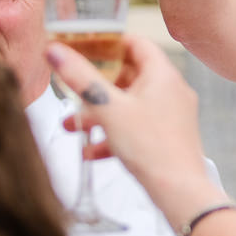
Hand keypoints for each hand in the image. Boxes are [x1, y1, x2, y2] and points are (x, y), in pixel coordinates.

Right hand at [46, 34, 225, 228]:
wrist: (180, 191)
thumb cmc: (150, 148)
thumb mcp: (108, 109)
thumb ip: (80, 78)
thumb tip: (55, 50)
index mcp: (163, 75)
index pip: (136, 44)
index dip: (108, 44)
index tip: (84, 49)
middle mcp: (172, 91)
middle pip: (129, 77)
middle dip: (97, 89)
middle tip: (74, 97)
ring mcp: (173, 115)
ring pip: (130, 105)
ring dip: (101, 115)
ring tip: (75, 128)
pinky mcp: (169, 136)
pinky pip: (138, 127)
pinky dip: (115, 134)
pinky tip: (92, 152)